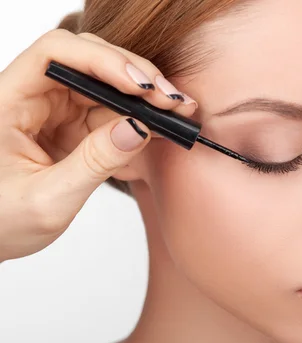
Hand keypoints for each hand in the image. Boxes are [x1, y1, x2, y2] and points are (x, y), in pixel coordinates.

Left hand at [0, 29, 196, 262]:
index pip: (55, 55)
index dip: (101, 60)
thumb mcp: (48, 200)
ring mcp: (54, 110)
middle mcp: (32, 97)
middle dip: (134, 75)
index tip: (138, 86)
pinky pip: (111, 110)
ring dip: (144, 94)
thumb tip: (139, 128)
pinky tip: (164, 123)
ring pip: (106, 84)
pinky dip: (140, 115)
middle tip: (171, 99)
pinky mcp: (73, 126)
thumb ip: (93, 163)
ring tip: (177, 110)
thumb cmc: (1, 221)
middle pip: (89, 61)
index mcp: (8, 102)